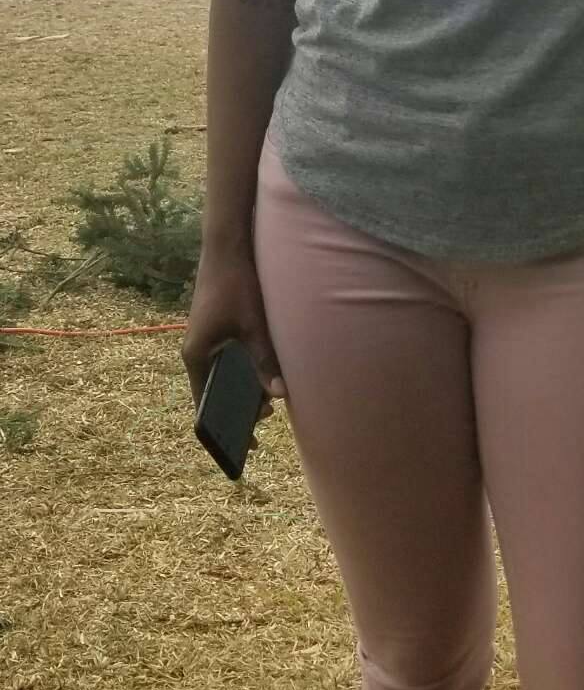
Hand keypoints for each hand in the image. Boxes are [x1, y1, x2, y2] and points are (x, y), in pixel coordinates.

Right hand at [181, 243, 283, 418]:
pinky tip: (265, 376)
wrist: (228, 245)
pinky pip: (228, 361)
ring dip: (243, 389)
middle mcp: (197, 352)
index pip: (203, 404)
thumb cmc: (236, 284)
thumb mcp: (253, 326)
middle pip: (215, 392)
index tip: (244, 444)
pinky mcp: (217, 330)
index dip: (222, 428)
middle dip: (239, 409)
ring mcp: (206, 341)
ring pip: (223, 376)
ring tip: (269, 400)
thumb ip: (264, 360)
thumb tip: (281, 394)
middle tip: (268, 416)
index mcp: (196, 356)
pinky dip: (244, 372)